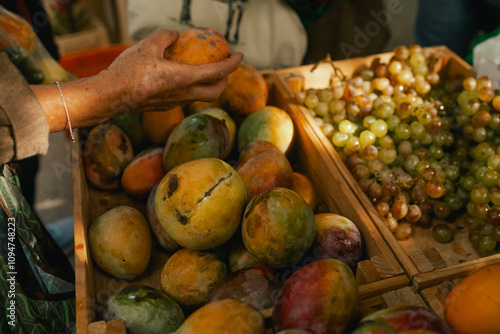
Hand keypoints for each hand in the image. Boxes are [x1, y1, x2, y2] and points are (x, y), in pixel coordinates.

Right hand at [100, 29, 243, 113]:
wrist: (109, 96)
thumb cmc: (128, 70)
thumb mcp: (147, 45)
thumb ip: (165, 37)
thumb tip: (175, 36)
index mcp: (184, 79)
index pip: (217, 73)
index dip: (232, 64)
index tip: (240, 55)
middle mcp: (183, 95)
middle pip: (215, 92)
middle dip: (225, 80)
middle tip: (224, 65)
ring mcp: (174, 103)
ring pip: (201, 96)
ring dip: (209, 85)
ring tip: (205, 71)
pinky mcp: (164, 107)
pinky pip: (186, 97)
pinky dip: (192, 87)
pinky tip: (181, 77)